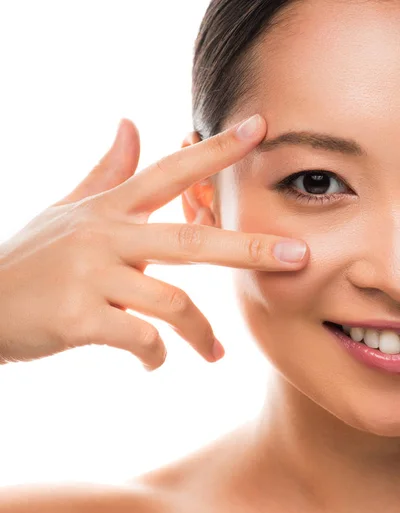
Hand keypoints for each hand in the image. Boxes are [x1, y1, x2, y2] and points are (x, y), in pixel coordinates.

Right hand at [0, 115, 308, 370]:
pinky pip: (140, 339)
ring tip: (214, 354)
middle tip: (296, 256)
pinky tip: (155, 364)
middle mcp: (103, 236)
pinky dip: (156, 356)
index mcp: (106, 209)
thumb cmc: (29, 259)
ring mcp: (90, 276)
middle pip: (189, 239)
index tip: (260, 128)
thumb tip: (132, 123)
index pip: (168, 171)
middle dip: (247, 247)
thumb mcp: (66, 210)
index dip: (215, 151)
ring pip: (171, 302)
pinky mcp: (78, 317)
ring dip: (200, 333)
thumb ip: (106, 171)